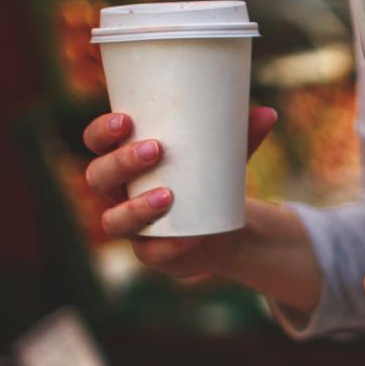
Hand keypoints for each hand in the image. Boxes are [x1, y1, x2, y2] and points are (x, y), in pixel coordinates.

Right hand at [82, 107, 277, 277]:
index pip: (96, 142)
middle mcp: (117, 193)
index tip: (126, 120)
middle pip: (98, 177)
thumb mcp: (224, 157)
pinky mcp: (149, 253)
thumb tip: (268, 113)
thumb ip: (242, 137)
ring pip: (114, 220)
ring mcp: (130, 226)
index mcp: (124, 161)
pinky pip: (149, 252)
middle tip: (155, 150)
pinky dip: (167, 246)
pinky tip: (185, 238)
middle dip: (122, 163)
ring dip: (137, 207)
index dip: (102, 132)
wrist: (218, 229)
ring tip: (167, 196)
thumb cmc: (208, 180)